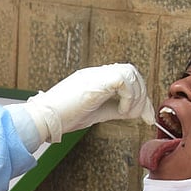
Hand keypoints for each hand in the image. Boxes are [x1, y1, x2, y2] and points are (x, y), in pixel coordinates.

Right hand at [23, 64, 154, 142]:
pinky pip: (122, 80)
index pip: (127, 79)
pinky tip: (121, 111)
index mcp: (96, 79)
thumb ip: (114, 109)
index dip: (141, 97)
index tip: (147, 117)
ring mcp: (94, 75)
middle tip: (139, 115)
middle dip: (142, 95)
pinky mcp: (94, 82)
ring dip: (135, 95)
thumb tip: (135, 112)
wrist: (44, 119)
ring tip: (127, 113)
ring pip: (130, 72)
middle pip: (132, 72)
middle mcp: (97, 73)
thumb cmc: (64, 118)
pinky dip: (128, 97)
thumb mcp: (96, 113)